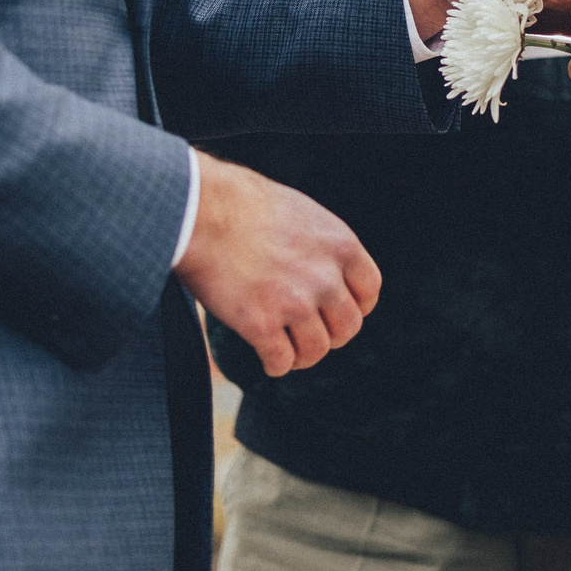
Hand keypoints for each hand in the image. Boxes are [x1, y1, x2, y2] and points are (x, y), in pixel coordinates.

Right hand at [174, 153, 380, 376]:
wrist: (202, 210)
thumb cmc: (243, 205)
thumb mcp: (302, 214)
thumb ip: (321, 248)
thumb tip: (329, 276)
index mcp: (342, 246)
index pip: (369, 293)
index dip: (354, 307)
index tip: (334, 312)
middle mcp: (325, 277)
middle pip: (347, 328)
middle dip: (329, 335)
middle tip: (306, 333)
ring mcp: (295, 302)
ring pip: (316, 351)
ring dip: (301, 354)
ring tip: (285, 348)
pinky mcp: (261, 324)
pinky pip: (281, 362)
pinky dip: (274, 364)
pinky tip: (265, 356)